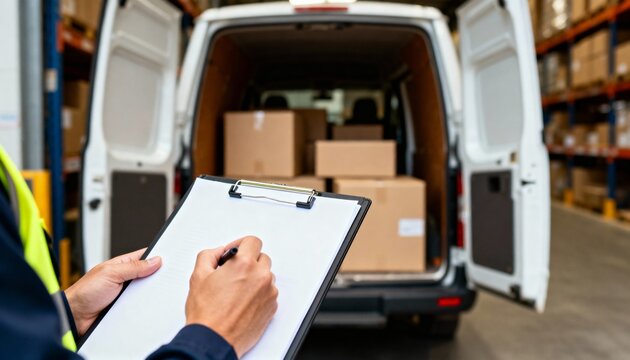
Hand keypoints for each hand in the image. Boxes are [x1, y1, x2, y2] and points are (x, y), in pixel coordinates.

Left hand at [65, 248, 161, 335]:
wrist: (74, 316)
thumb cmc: (85, 292)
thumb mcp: (111, 273)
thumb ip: (134, 267)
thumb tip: (155, 260)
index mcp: (121, 265)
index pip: (144, 257)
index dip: (157, 257)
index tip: (170, 259)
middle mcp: (125, 279)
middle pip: (148, 275)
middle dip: (157, 277)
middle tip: (167, 278)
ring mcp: (126, 294)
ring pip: (146, 292)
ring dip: (150, 294)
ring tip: (157, 294)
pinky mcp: (126, 308)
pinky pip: (140, 306)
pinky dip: (145, 307)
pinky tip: (149, 307)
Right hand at [186, 236, 277, 357]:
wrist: (214, 340)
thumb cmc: (207, 314)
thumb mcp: (198, 276)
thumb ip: (209, 255)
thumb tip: (219, 252)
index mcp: (244, 264)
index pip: (253, 241)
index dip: (241, 245)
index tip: (234, 252)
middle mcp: (260, 276)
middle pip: (261, 257)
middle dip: (248, 262)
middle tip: (233, 272)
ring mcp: (269, 292)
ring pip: (266, 275)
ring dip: (255, 277)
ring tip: (237, 290)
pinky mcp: (272, 307)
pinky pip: (269, 292)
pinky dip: (259, 293)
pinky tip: (243, 301)